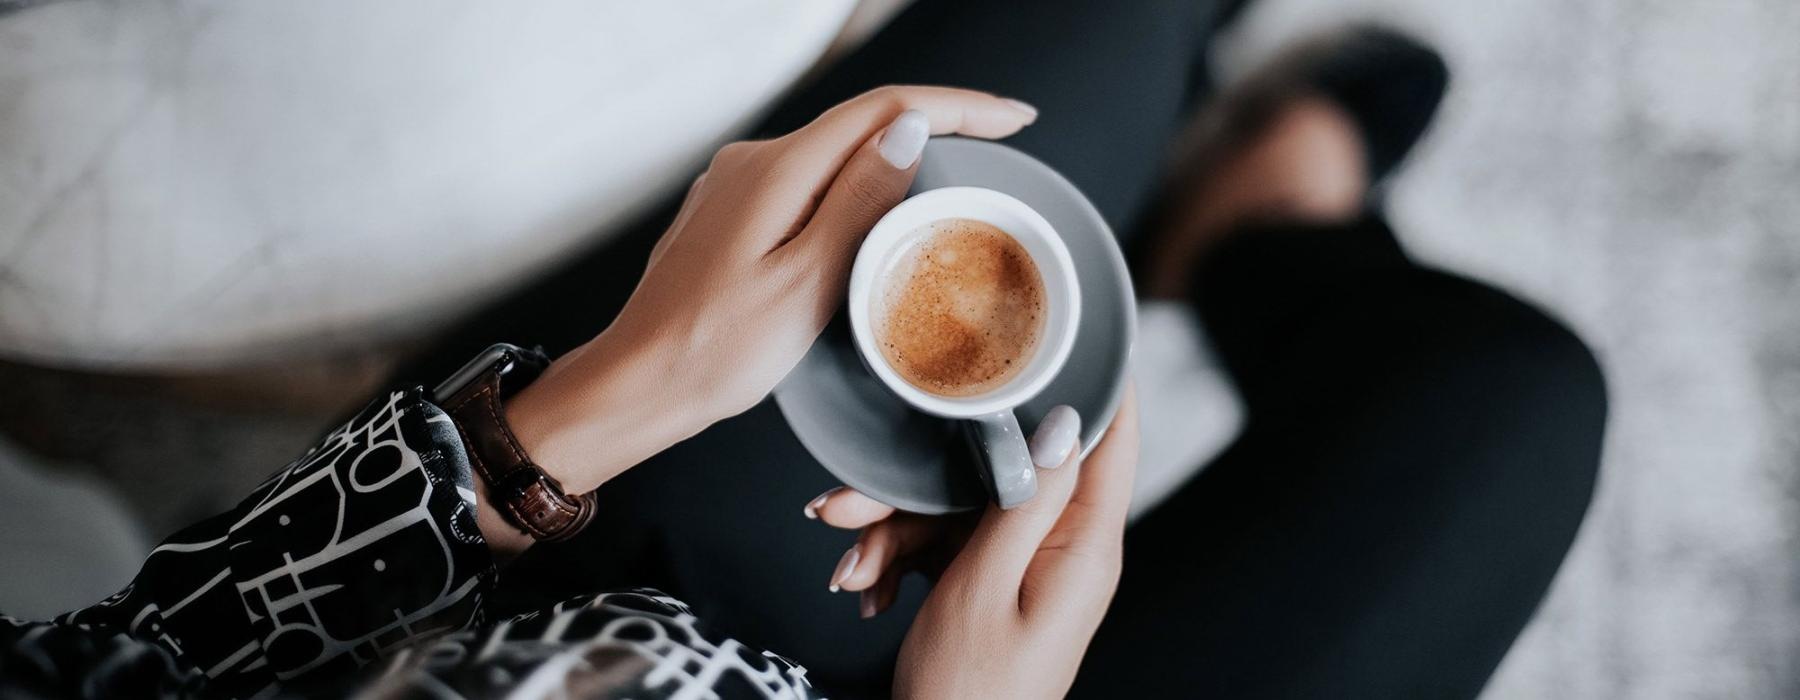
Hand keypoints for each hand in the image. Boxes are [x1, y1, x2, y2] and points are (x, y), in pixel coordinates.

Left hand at [482, 87, 1037, 555]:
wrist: (640, 383)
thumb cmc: (716, 350)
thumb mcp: (807, 281)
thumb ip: (859, 201)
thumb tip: (910, 131)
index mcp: (776, 171)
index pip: (885, 110)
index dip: (959, 106)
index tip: (1013, 118)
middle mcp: (753, 162)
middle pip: (862, 122)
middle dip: (939, 121)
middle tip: (1003, 138)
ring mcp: (738, 186)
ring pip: (836, 151)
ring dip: (899, 151)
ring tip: (959, 167)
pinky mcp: (733, 214)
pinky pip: (810, 180)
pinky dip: (859, 182)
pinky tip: (883, 206)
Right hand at [811, 388, 1139, 698]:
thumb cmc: (969, 695)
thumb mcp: (984, 588)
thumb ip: (1022, 500)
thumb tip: (1064, 422)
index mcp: (1085, 548)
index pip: (1111, 439)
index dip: (1094, 376)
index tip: (1067, 321)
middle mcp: (1066, 550)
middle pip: (1005, 473)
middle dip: (923, 485)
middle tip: (852, 505)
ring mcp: (1030, 567)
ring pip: (962, 506)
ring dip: (895, 531)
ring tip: (850, 567)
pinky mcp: (996, 584)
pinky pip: (948, 542)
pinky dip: (900, 559)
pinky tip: (866, 589)